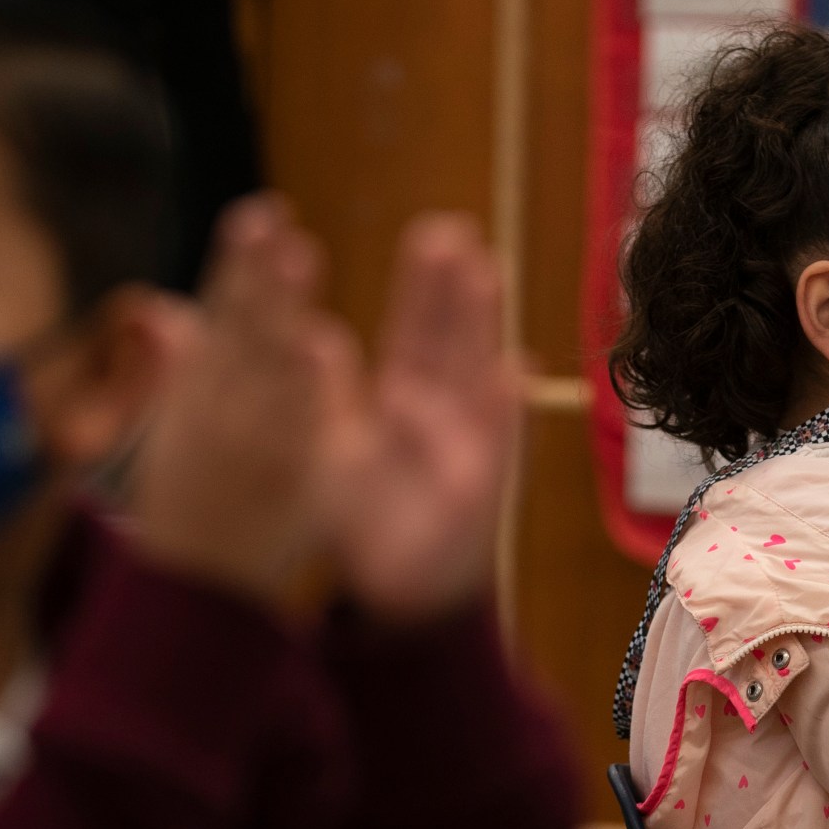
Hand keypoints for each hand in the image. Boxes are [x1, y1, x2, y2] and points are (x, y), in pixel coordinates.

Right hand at [126, 195, 346, 604]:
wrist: (191, 594)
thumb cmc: (192, 507)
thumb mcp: (178, 430)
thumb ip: (186, 367)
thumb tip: (171, 310)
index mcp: (194, 395)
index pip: (217, 317)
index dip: (236, 265)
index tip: (258, 214)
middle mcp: (214, 411)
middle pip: (236, 328)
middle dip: (254, 272)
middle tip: (272, 219)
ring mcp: (242, 442)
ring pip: (260, 365)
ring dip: (278, 307)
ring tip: (298, 253)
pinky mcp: (271, 475)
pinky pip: (286, 422)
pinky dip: (296, 383)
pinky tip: (314, 341)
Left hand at [315, 214, 520, 622]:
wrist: (405, 596)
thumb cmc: (367, 526)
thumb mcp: (337, 456)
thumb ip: (330, 400)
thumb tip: (313, 338)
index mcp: (408, 403)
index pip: (420, 333)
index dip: (427, 289)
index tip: (433, 238)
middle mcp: (446, 416)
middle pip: (456, 341)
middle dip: (458, 288)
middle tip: (459, 232)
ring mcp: (471, 446)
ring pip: (479, 375)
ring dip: (482, 327)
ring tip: (484, 273)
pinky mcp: (485, 486)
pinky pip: (497, 441)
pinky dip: (505, 407)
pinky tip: (515, 369)